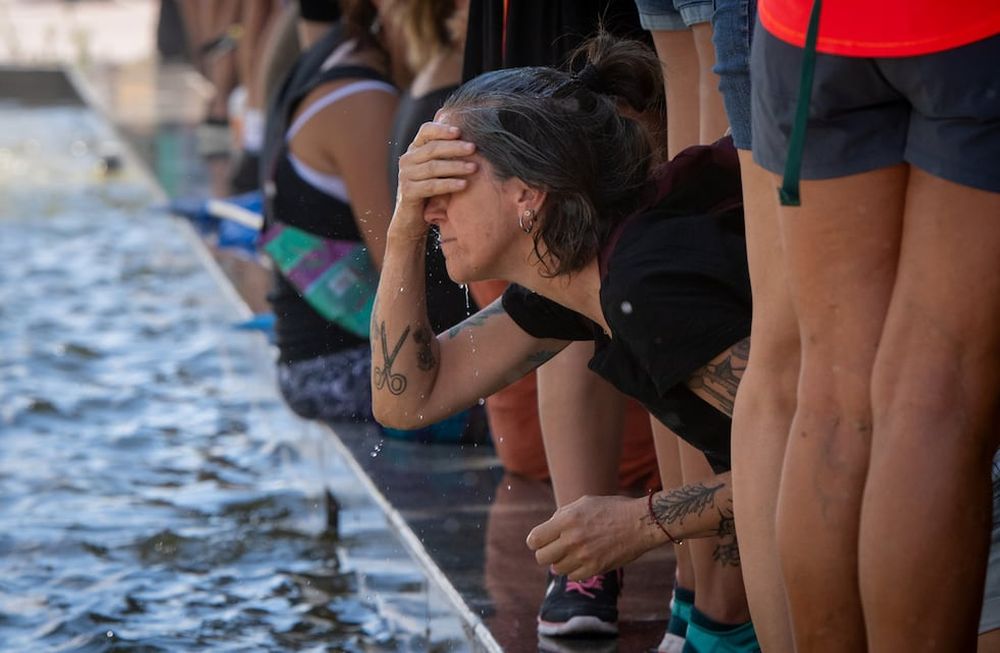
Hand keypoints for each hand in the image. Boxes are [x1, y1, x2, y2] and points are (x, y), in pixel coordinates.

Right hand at [391, 121, 476, 239]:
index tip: (460, 131)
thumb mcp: (437, 170)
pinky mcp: (408, 192)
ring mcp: (405, 176)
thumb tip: (473, 142)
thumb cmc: (430, 191)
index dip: (442, 130)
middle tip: (473, 148)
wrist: (411, 218)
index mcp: (414, 149)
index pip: (426, 131)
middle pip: (432, 148)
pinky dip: (449, 184)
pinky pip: (431, 186)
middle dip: (455, 148)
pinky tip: (464, 185)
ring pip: (433, 167)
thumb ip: (446, 155)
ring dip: (455, 166)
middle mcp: (407, 160)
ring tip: (474, 168)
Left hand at [525, 495, 663, 580]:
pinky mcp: (596, 568)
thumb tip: (547, 530)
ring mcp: (584, 556)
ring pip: (557, 569)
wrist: (640, 522)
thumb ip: (562, 516)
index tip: (541, 541)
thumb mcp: (584, 503)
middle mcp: (572, 539)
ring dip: (562, 562)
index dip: (536, 541)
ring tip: (573, 553)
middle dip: (546, 553)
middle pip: (542, 558)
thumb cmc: (612, 509)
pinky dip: (575, 570)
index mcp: (566, 520)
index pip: (535, 539)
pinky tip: (584, 560)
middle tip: (556, 549)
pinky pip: (573, 576)